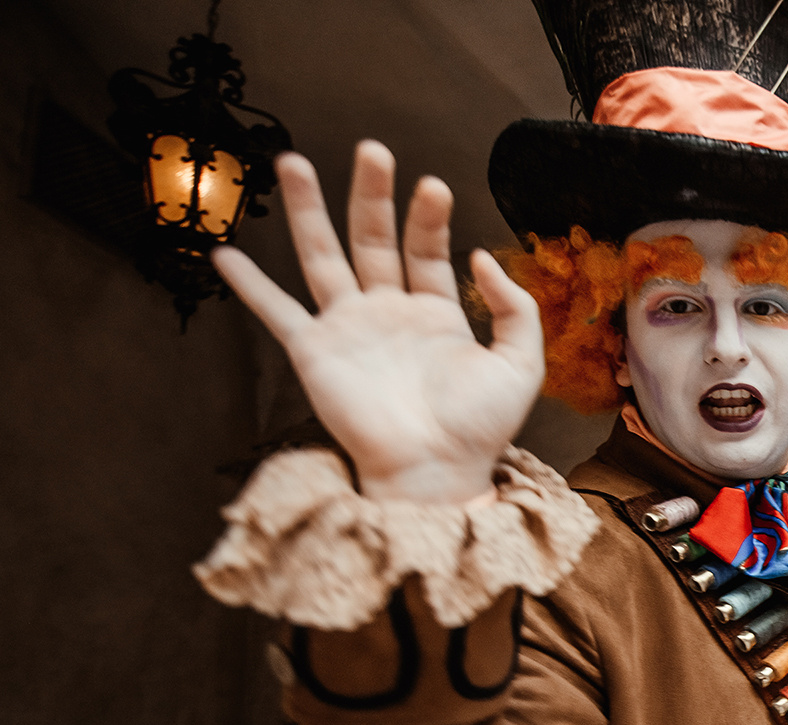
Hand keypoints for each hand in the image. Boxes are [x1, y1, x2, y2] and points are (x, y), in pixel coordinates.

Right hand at [210, 141, 545, 503]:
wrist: (437, 472)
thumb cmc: (480, 429)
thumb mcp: (519, 365)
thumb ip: (514, 309)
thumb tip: (480, 256)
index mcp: (435, 314)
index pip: (426, 248)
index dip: (428, 216)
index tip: (434, 187)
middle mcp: (388, 313)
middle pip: (372, 238)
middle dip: (371, 192)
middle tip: (372, 148)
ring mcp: (349, 329)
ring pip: (323, 256)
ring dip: (307, 210)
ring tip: (292, 162)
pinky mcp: (315, 353)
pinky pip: (277, 312)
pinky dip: (250, 285)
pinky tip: (225, 253)